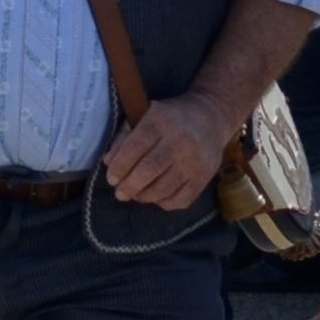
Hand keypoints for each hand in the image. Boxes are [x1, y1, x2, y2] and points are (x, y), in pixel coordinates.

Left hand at [103, 94, 230, 212]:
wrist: (211, 117)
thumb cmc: (168, 119)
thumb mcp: (143, 117)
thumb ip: (123, 138)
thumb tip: (108, 162)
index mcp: (160, 121)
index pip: (134, 147)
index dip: (119, 167)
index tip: (111, 179)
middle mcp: (180, 140)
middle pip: (149, 170)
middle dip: (129, 186)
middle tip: (120, 193)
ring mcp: (195, 160)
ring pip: (164, 188)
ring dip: (144, 196)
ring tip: (135, 195)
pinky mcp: (206, 176)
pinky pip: (182, 199)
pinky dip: (164, 202)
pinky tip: (157, 196)